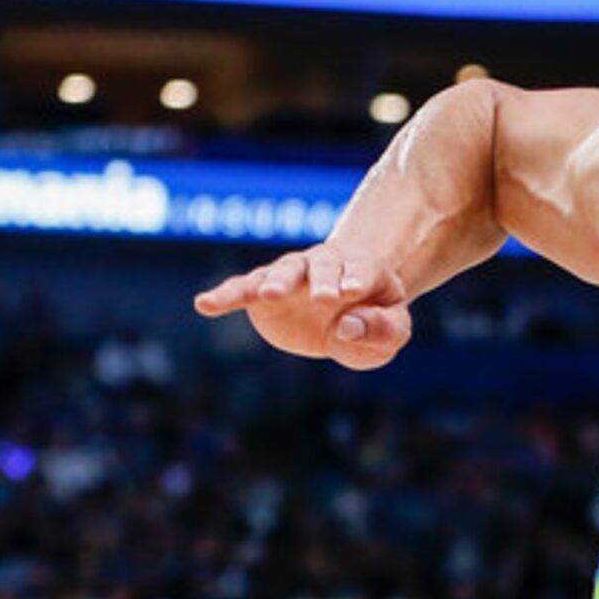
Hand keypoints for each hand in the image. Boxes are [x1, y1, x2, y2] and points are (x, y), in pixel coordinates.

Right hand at [194, 244, 412, 369]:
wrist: (346, 316)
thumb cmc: (374, 320)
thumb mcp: (393, 331)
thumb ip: (382, 329)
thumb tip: (348, 327)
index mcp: (365, 271)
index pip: (363, 271)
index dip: (358, 279)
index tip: (354, 290)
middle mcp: (325, 267)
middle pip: (323, 267)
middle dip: (322, 281)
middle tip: (323, 298)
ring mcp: (292, 277)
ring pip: (281, 272)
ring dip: (276, 282)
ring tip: (268, 295)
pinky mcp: (263, 294)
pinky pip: (242, 290)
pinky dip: (225, 296)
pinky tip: (205, 304)